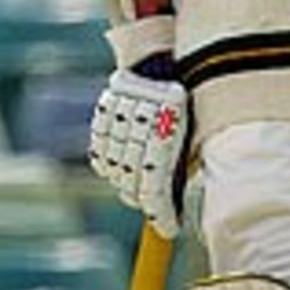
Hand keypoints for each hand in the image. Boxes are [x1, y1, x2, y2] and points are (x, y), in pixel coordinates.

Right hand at [89, 66, 188, 238]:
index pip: (156, 187)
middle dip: (145, 202)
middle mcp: (139, 125)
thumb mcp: (189, 131)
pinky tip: (123, 169)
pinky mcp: (102, 115)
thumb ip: (179, 165)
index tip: (169, 229)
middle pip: (133, 183)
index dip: (162, 214)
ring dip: (127, 185)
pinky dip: (111, 167)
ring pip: (115, 171)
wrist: (158, 60)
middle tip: (158, 210)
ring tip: (140, 188)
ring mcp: (117, 120)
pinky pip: (100, 155)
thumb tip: (176, 206)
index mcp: (168, 129)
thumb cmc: (182, 102)